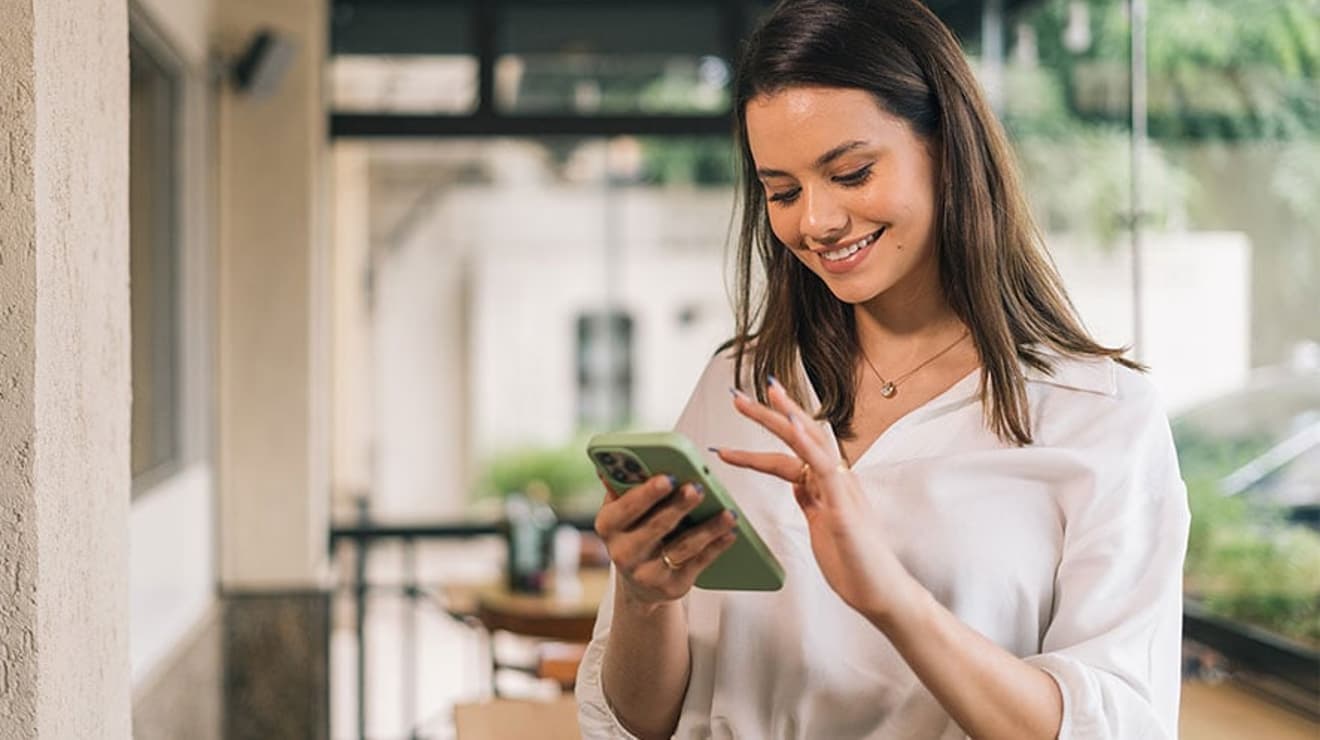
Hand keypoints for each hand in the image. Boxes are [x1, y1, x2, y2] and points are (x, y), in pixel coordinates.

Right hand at [593, 473, 738, 612]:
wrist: (639, 581)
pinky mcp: (672, 586)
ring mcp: (647, 573)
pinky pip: (698, 563)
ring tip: (728, 513)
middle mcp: (623, 552)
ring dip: (707, 528)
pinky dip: (716, 547)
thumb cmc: (634, 531)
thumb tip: (624, 460)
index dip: (647, 493)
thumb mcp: (622, 510)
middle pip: (656, 527)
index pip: (627, 507)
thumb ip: (625, 485)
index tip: (668, 476)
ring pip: (682, 547)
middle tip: (698, 488)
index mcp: (608, 525)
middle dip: (679, 506)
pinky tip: (730, 532)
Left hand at [714, 379, 918, 623]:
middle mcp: (836, 479)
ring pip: (811, 443)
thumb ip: (810, 501)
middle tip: (737, 396)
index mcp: (828, 484)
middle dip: (768, 414)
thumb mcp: (822, 526)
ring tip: (762, 396)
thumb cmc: (854, 563)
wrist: (880, 593)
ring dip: (784, 417)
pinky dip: (808, 445)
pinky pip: (824, 468)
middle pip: (799, 436)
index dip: (768, 431)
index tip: (745, 411)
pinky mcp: (844, 506)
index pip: (792, 449)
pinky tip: (793, 427)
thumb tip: (796, 482)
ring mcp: (842, 490)